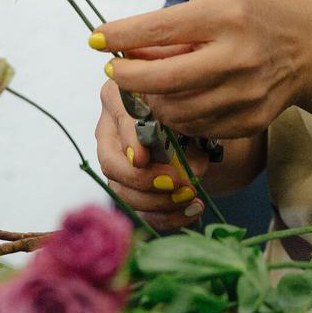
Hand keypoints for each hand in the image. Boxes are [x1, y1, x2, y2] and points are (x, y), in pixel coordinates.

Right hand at [93, 81, 200, 229]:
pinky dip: (167, 216)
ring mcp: (116, 163)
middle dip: (143, 180)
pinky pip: (139, 211)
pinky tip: (192, 211)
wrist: (201, 130)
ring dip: (158, 202)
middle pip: (110, 163)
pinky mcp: (129, 189)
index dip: (129, 142)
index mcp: (121, 96)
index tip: (143, 159)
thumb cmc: (190, 110)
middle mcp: (110, 130)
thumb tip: (186, 171)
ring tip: (190, 197)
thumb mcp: (190, 113)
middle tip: (177, 184)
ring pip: (122, 192)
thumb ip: (186, 134)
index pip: (119, 120)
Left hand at [98, 0, 311, 137]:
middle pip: (162, 80)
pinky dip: (178, 116)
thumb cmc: (257, 15)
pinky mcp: (250, 121)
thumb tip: (127, 51)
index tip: (97, 39)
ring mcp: (245, 94)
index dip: (120, 36)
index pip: (158, 30)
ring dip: (150, 101)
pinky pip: (197, 126)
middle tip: (115, 72)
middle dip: (128, 78)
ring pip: (175, 111)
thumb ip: (174, 28)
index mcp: (226, 18)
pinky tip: (176, 100)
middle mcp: (237, 57)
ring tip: (147, 86)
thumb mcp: (218, 4)